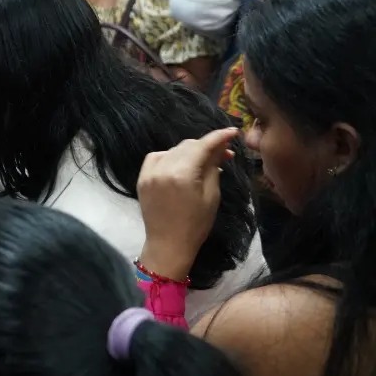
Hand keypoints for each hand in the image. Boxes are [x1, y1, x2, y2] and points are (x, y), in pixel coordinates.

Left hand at [137, 127, 238, 281]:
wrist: (168, 244)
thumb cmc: (196, 224)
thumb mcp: (211, 195)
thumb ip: (212, 167)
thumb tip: (219, 148)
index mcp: (181, 173)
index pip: (202, 146)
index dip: (219, 136)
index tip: (233, 131)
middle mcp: (162, 168)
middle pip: (187, 146)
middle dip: (206, 146)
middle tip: (224, 154)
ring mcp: (148, 172)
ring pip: (173, 150)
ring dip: (189, 151)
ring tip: (204, 162)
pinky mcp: (142, 178)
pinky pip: (157, 157)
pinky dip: (170, 156)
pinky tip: (181, 164)